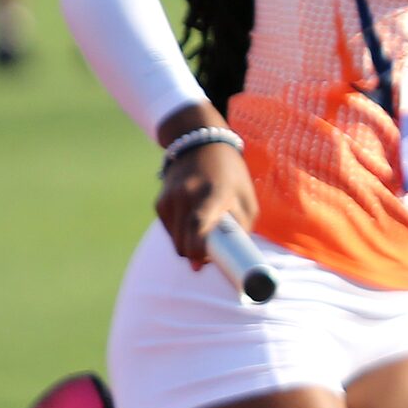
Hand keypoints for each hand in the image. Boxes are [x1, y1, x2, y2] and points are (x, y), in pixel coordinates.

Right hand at [156, 140, 258, 269]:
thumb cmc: (231, 177)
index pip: (198, 225)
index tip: (202, 262)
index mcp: (213, 193)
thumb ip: (240, 228)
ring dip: (188, 244)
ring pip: (175, 239)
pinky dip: (180, 233)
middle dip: (194, 255)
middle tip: (208, 257)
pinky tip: (192, 219)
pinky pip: (169, 229)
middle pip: (183, 241)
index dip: (198, 250)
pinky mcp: (160, 201)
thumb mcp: (247, 199)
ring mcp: (170, 197)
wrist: (201, 144)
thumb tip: (227, 257)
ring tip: (204, 233)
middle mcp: (187, 194)